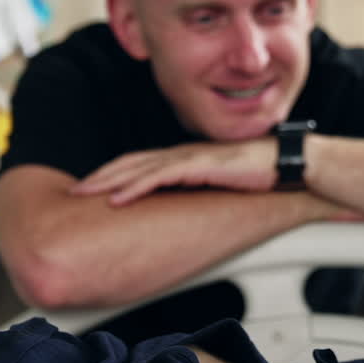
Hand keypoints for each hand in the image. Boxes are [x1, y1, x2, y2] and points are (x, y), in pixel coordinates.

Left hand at [69, 139, 278, 205]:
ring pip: (138, 168)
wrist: (289, 164)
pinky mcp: (200, 166)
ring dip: (108, 180)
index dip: (115, 173)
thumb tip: (189, 209)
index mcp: (188, 157)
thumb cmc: (264, 174)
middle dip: (100, 175)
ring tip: (84, 193)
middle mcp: (184, 153)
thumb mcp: (224, 183)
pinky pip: (159, 177)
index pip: (142, 163)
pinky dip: (134, 187)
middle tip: (74, 190)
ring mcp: (190, 158)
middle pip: (131, 162)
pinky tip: (117, 198)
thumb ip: (204, 190)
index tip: (93, 186)